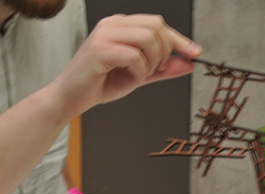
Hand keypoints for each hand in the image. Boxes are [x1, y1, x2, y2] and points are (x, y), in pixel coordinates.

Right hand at [52, 14, 201, 119]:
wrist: (70, 98)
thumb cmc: (99, 85)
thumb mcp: (137, 76)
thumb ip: (161, 69)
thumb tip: (187, 63)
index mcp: (120, 25)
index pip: (157, 24)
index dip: (179, 39)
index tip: (194, 53)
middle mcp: (112, 24)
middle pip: (157, 26)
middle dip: (165, 51)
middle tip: (156, 70)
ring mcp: (105, 34)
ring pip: (148, 38)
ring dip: (152, 62)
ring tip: (140, 75)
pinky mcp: (100, 49)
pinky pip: (135, 56)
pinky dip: (139, 72)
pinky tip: (129, 79)